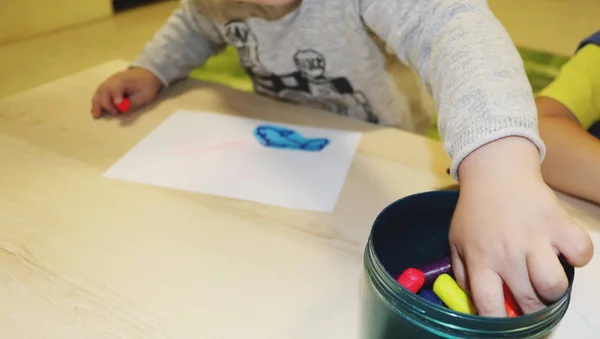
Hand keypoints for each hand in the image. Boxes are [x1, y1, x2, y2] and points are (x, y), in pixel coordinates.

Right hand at [91, 68, 162, 117]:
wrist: (146, 74)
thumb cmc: (147, 85)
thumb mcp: (145, 95)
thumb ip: (133, 103)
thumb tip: (122, 110)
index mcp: (123, 80)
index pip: (115, 88)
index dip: (116, 98)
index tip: (119, 108)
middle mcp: (112, 80)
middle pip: (103, 91)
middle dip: (106, 104)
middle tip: (115, 113)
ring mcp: (108, 83)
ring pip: (99, 93)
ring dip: (97, 105)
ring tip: (96, 115)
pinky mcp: (107, 87)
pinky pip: (99, 94)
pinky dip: (97, 103)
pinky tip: (95, 112)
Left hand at [449, 137, 593, 316]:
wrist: (495, 173)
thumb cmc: (476, 211)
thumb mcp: (457, 242)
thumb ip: (463, 274)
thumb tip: (474, 302)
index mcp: (481, 260)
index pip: (489, 305)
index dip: (498, 321)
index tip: (505, 322)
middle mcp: (507, 254)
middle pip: (528, 301)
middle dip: (531, 309)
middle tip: (529, 298)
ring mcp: (535, 239)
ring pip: (554, 285)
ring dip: (553, 290)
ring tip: (545, 280)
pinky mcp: (558, 223)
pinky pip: (581, 253)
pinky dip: (579, 257)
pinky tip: (563, 252)